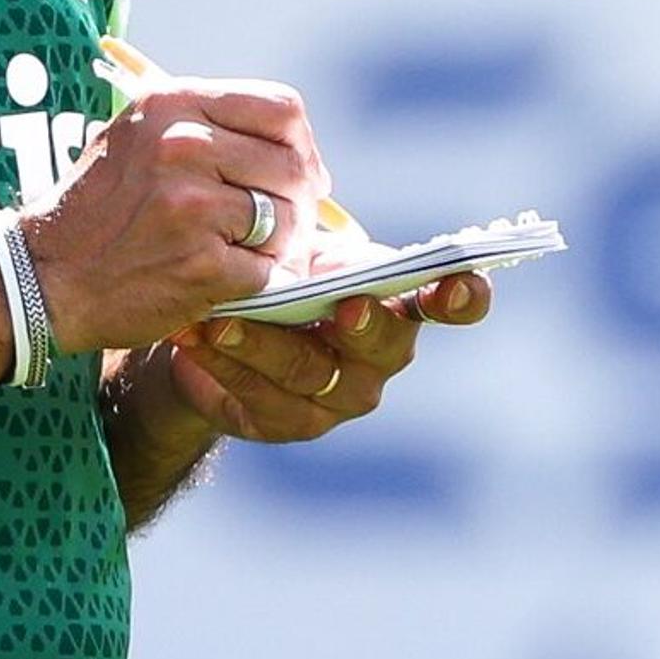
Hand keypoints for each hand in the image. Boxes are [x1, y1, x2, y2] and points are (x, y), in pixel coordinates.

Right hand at [20, 78, 327, 351]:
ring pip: (285, 220)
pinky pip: (266, 269)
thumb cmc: (99, 209)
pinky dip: (256, 280)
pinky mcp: (201, 264)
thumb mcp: (139, 137)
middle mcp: (182, 146)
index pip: (282, 108)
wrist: (42, 276)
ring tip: (244, 252)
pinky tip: (226, 279)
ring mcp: (192, 206)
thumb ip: (208, 127)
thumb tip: (298, 149)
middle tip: (284, 225)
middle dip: (299, 201)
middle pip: (292, 166)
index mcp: (172, 105)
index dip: (301, 144)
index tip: (299, 172)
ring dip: (278, 245)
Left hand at [160, 272, 494, 441]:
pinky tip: (196, 337)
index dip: (464, 296)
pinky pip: (260, 395)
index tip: (457, 284)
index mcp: (401, 304)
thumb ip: (330, 252)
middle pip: (386, 345)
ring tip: (224, 318)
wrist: (218, 331)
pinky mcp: (289, 421)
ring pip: (310, 371)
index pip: (454, 303)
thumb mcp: (307, 252)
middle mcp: (382, 355)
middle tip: (345, 306)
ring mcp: (340, 395)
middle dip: (364, 325)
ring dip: (265, 342)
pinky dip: (226, 363)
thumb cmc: (281, 274)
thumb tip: (335, 237)